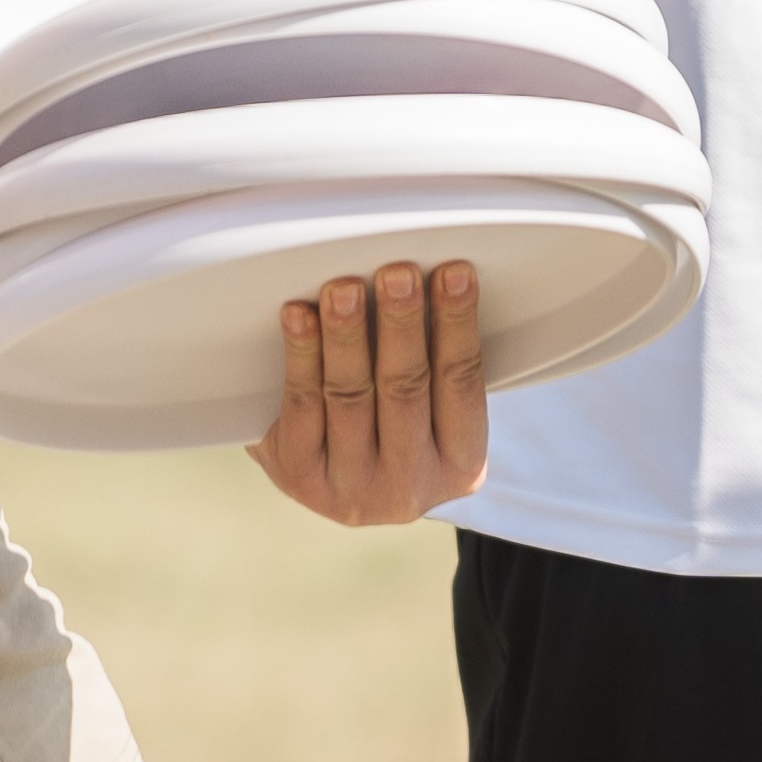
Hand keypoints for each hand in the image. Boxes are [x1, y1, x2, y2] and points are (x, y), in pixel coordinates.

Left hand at [252, 259, 490, 527]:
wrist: (334, 483)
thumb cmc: (394, 428)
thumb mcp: (432, 413)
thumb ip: (435, 360)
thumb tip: (422, 279)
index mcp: (460, 466)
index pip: (463, 384)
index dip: (458, 325)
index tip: (454, 272)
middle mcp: (409, 488)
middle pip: (406, 388)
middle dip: (401, 324)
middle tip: (397, 273)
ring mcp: (350, 489)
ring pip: (350, 396)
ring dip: (346, 334)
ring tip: (344, 288)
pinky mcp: (298, 477)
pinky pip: (302, 407)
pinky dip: (301, 356)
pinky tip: (299, 317)